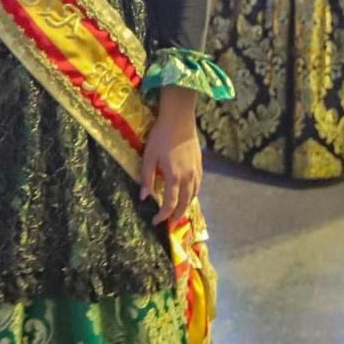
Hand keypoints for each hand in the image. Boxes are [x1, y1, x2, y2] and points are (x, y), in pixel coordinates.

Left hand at [138, 104, 202, 224]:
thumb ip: (146, 177)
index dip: (163, 215)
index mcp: (174, 177)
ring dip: (185, 206)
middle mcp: (188, 177)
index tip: (155, 222)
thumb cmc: (161, 136)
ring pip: (193, 196)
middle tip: (169, 224)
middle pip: (184, 203)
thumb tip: (143, 196)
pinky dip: (192, 195)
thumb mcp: (149, 156)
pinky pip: (198, 185)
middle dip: (176, 216)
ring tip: (178, 213)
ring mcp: (196, 171)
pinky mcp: (199, 164)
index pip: (169, 203)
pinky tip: (188, 195)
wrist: (179, 119)